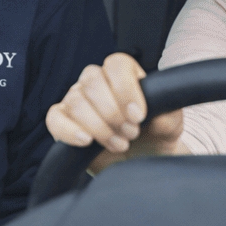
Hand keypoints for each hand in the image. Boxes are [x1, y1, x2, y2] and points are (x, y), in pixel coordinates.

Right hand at [46, 52, 184, 167]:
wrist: (142, 161)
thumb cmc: (155, 135)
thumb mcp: (170, 124)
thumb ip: (168, 114)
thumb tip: (156, 115)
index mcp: (123, 73)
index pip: (116, 64)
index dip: (126, 88)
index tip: (139, 116)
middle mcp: (96, 82)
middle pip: (92, 80)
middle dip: (113, 112)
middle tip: (131, 134)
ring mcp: (76, 100)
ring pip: (75, 101)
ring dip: (99, 127)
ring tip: (119, 144)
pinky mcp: (62, 122)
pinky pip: (55, 119)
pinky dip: (69, 131)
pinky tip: (87, 141)